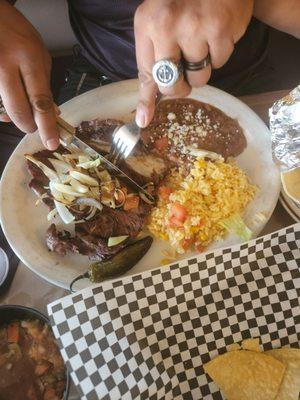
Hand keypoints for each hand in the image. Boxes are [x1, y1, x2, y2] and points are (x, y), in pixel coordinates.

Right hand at [0, 1, 58, 149]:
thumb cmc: (15, 30)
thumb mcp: (38, 51)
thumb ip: (45, 83)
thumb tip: (53, 112)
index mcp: (28, 57)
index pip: (41, 100)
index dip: (47, 125)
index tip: (52, 142)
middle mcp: (6, 65)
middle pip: (19, 110)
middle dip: (29, 125)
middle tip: (32, 125)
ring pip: (6, 108)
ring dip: (15, 112)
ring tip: (18, 98)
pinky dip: (3, 105)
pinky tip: (7, 94)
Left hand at [134, 0, 253, 126]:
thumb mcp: (155, 21)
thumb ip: (151, 59)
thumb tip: (145, 112)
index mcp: (147, 24)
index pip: (146, 73)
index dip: (147, 99)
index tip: (144, 119)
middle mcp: (169, 26)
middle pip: (173, 84)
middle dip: (180, 87)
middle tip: (184, 76)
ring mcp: (198, 28)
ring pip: (200, 77)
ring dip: (202, 68)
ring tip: (201, 42)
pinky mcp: (223, 29)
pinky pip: (221, 61)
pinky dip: (220, 52)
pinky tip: (216, 31)